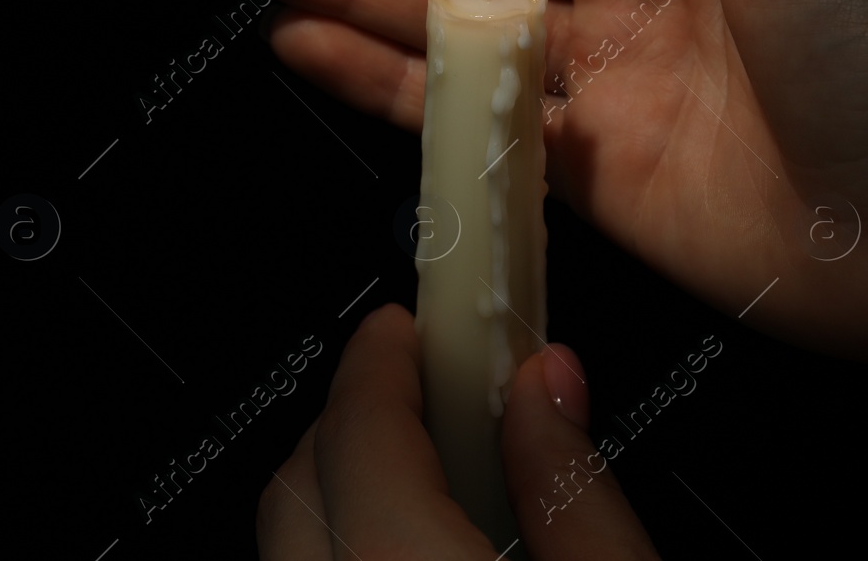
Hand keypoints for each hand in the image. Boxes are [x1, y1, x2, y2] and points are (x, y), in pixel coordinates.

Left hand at [258, 303, 658, 559]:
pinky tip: (418, 559)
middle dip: (351, 427)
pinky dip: (345, 558)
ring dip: (341, 501)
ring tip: (430, 487)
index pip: (358, 430)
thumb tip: (544, 383)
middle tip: (424, 398)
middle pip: (298, 486)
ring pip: (294, 548)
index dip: (380, 364)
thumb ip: (574, 486)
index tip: (402, 330)